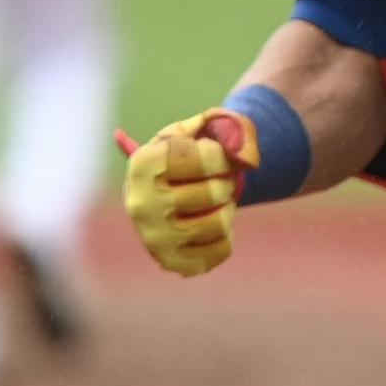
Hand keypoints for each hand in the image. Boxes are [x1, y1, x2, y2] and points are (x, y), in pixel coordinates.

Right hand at [119, 110, 256, 275]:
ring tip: (216, 204)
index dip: (223, 156)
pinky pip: (220, 252)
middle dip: (226, 183)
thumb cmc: (182, 158)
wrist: (160, 193)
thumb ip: (222, 124)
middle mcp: (141, 203)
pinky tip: (212, 228)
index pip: (205, 157)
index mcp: (143, 164)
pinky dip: (226, 238)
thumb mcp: (194, 131)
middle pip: (215, 193)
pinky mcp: (169, 260)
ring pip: (220, 223)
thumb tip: (244, 152)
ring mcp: (153, 236)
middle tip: (218, 182)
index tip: (218, 157)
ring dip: (227, 210)